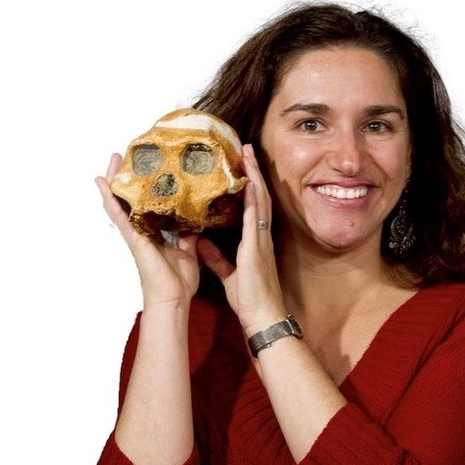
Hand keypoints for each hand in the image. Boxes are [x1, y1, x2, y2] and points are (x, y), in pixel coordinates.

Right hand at [95, 153, 199, 306]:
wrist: (173, 300)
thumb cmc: (178, 283)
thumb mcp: (187, 252)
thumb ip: (187, 236)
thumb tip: (193, 222)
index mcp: (154, 233)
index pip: (146, 205)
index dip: (144, 187)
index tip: (147, 167)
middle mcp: (141, 231)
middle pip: (130, 199)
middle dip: (127, 178)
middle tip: (124, 155)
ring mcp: (134, 234)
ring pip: (120, 202)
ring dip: (115, 181)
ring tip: (113, 159)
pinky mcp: (132, 238)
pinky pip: (118, 214)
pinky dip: (109, 198)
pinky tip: (101, 182)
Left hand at [196, 144, 287, 334]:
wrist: (262, 316)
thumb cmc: (251, 300)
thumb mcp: (228, 274)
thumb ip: (216, 257)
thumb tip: (202, 243)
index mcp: (254, 242)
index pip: (251, 207)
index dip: (248, 185)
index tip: (240, 165)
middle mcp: (260, 236)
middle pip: (258, 196)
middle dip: (252, 172)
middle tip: (245, 148)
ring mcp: (260, 240)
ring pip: (259, 200)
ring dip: (254, 176)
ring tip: (248, 154)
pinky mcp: (257, 247)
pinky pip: (255, 217)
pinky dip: (253, 198)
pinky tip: (249, 182)